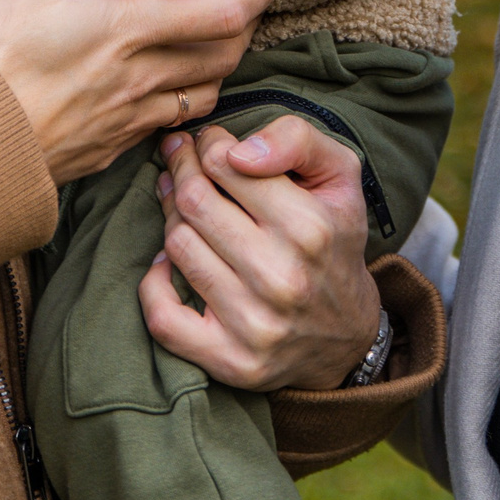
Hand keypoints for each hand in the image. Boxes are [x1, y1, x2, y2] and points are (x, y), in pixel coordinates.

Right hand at [0, 0, 278, 183]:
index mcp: (130, 30)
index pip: (226, 15)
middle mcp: (142, 80)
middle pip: (226, 57)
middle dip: (246, 28)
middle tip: (245, 3)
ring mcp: (129, 121)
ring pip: (204, 95)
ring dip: (217, 67)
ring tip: (210, 42)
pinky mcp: (111, 150)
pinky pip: (167, 125)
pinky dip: (182, 101)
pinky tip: (162, 86)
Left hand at [138, 116, 381, 391]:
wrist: (346, 333)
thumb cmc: (334, 239)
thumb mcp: (339, 174)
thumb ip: (295, 139)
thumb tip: (237, 151)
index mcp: (309, 226)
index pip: (226, 163)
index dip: (208, 144)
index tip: (207, 142)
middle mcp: (281, 277)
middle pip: (194, 201)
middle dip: (181, 171)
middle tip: (180, 162)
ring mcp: (254, 323)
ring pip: (177, 246)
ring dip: (171, 218)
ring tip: (181, 206)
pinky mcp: (230, 360)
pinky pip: (162, 317)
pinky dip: (153, 284)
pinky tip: (167, 264)